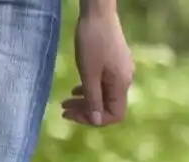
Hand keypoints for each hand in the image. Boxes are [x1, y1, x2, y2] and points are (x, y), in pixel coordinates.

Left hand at [62, 7, 133, 126]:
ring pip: (104, 95)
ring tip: (66, 101)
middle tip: (64, 110)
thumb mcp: (89, 73)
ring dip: (85, 100)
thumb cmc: (92, 41)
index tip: (74, 115)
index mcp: (121, 84)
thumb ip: (93, 98)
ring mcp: (121, 71)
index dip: (94, 119)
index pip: (114, 115)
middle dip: (85, 111)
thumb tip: (97, 121)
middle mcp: (125, 80)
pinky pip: (104, 84)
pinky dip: (90, 89)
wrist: (98, 13)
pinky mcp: (115, 63)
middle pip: (107, 106)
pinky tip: (76, 88)